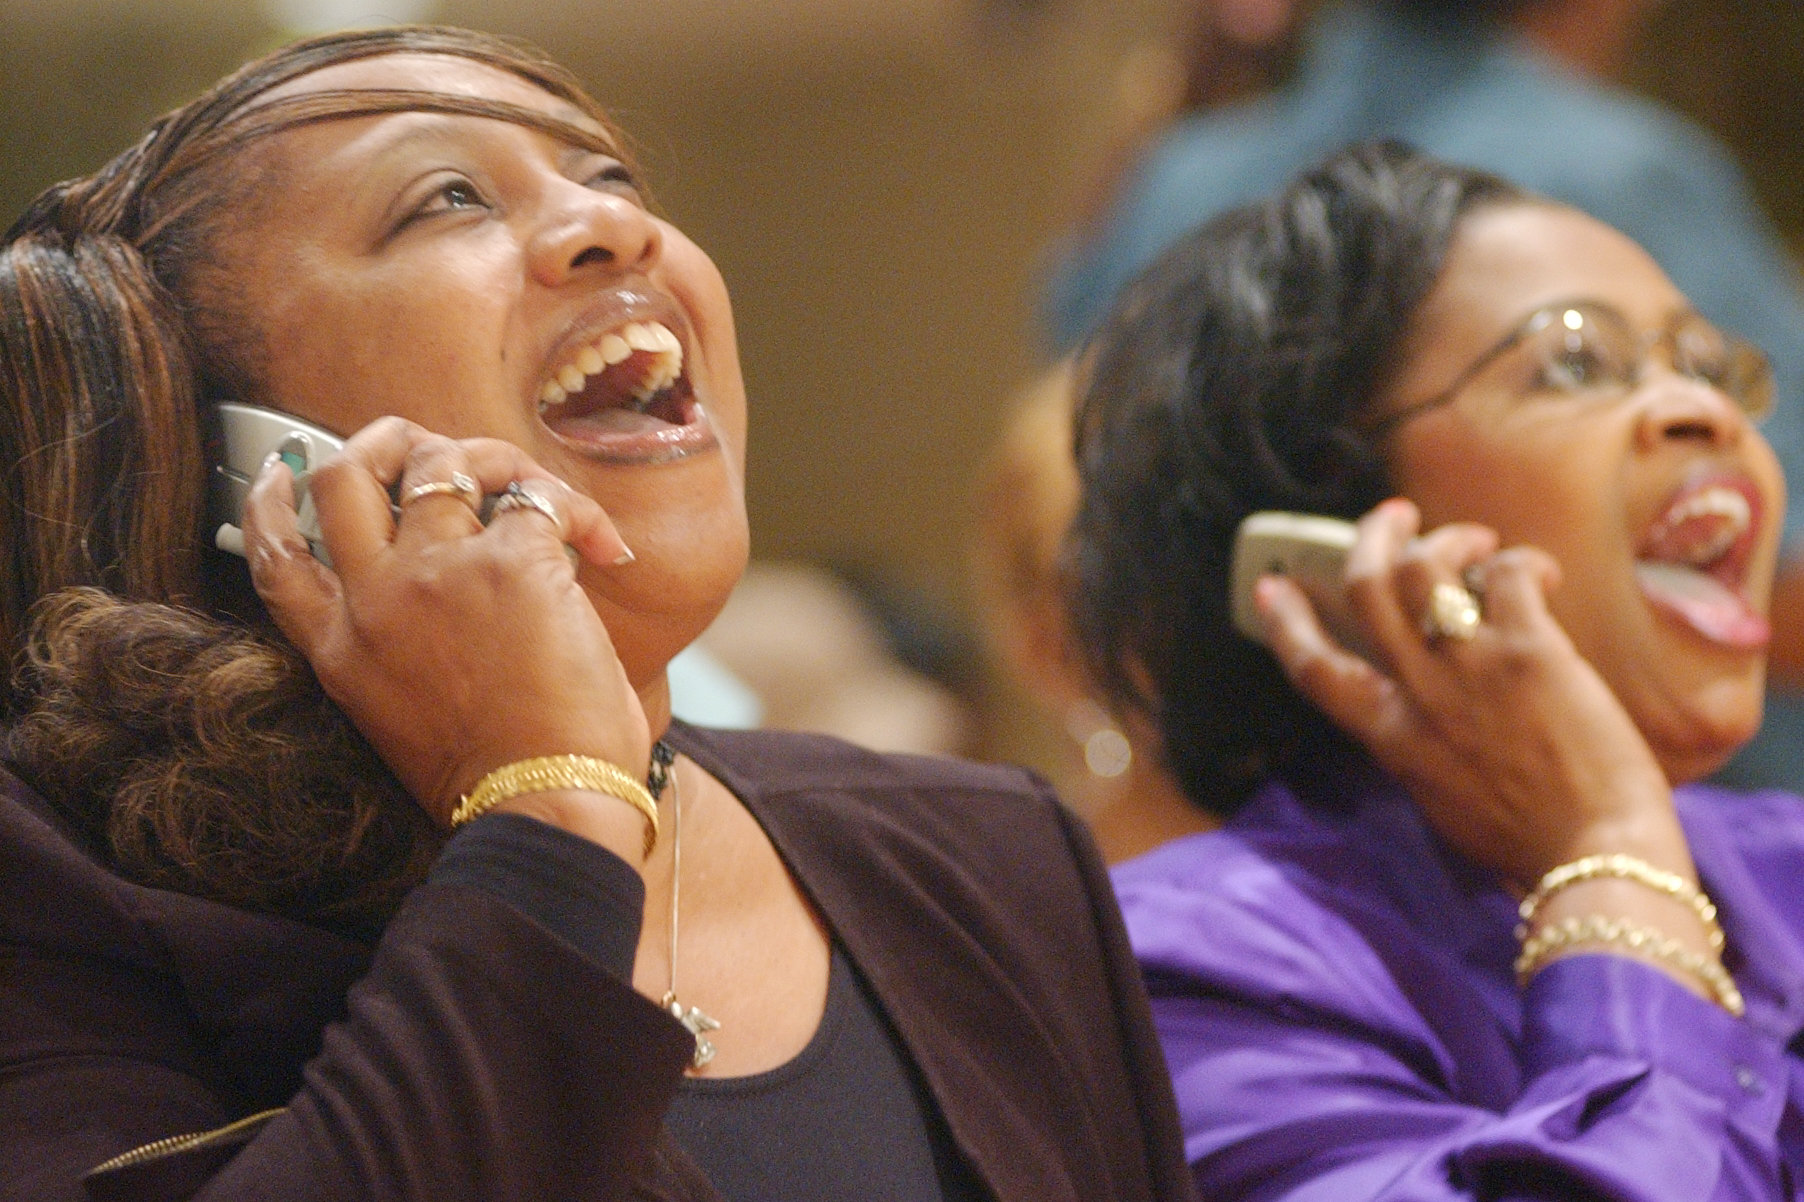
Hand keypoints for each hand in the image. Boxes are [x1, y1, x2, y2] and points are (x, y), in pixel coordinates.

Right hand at [241, 417, 650, 843]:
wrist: (543, 808)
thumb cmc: (500, 784)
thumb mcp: (405, 722)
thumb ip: (403, 651)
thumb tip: (453, 598)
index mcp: (343, 651)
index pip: (278, 556)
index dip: (273, 501)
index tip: (285, 469)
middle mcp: (376, 601)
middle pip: (345, 477)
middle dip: (385, 441)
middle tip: (430, 447)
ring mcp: (438, 573)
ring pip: (444, 463)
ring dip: (494, 460)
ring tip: (534, 490)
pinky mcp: (512, 561)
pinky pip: (539, 497)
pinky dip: (577, 509)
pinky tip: (605, 548)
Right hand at [1256, 498, 1690, 887]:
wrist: (1595, 860)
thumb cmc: (1528, 841)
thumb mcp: (1441, 797)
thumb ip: (1419, 746)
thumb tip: (1420, 708)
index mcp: (1392, 737)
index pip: (1316, 670)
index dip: (1285, 623)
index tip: (1271, 588)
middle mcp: (1420, 695)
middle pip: (1367, 588)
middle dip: (1373, 537)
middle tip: (1393, 517)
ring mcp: (1470, 669)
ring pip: (1425, 566)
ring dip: (1448, 539)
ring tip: (1475, 543)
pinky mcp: (1530, 652)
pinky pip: (1508, 574)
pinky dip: (1522, 562)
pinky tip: (1542, 576)